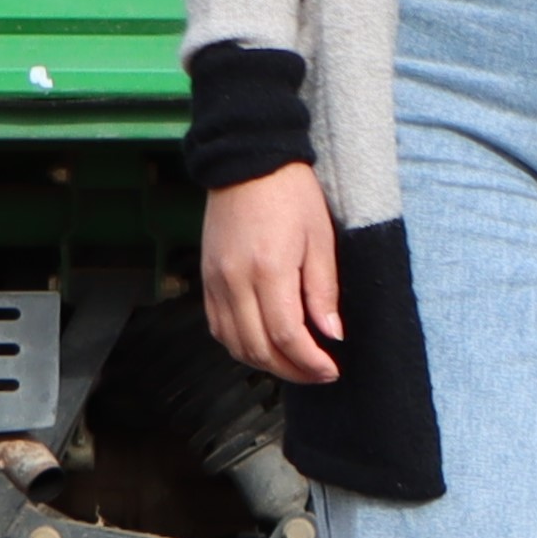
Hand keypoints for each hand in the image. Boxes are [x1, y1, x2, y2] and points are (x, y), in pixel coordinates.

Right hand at [200, 164, 344, 388]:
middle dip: (291, 371)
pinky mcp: (205, 279)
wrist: (248, 163)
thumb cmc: (291, 194)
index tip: (331, 370)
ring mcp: (215, 282)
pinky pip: (218, 327)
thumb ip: (323, 291)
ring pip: (234, 344)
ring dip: (265, 363)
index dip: (310, 362)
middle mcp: (235, 281)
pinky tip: (263, 346)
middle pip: (258, 348)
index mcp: (269, 270)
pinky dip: (240, 346)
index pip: (287, 336)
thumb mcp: (321, 239)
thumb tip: (331, 334)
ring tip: (294, 365)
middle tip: (318, 374)